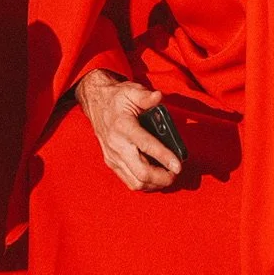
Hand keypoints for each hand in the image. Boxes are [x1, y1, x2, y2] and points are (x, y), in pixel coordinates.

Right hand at [76, 69, 181, 190]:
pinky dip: (144, 183)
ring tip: (167, 176)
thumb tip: (159, 97)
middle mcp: (117, 145)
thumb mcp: (131, 91)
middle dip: (162, 177)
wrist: (95, 102)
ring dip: (155, 183)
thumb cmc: (116, 97)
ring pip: (136, 181)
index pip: (146, 145)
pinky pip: (129, 181)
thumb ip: (145, 96)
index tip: (178, 165)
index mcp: (123, 126)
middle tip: (175, 173)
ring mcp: (113, 156)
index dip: (164, 157)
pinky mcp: (111, 162)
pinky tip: (155, 178)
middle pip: (141, 172)